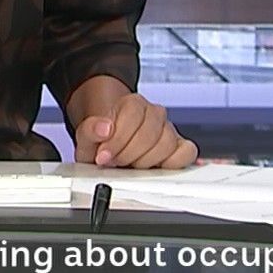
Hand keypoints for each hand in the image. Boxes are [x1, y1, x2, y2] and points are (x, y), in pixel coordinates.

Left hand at [73, 93, 198, 169]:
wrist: (110, 145)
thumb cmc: (102, 140)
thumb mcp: (85, 137)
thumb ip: (90, 129)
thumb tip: (104, 128)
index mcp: (132, 104)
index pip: (133, 114)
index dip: (117, 139)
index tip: (104, 156)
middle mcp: (153, 113)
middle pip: (150, 132)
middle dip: (129, 153)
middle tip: (116, 162)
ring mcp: (168, 130)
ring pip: (168, 143)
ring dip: (146, 160)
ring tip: (131, 166)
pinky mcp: (179, 147)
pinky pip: (187, 152)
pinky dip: (174, 162)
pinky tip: (155, 168)